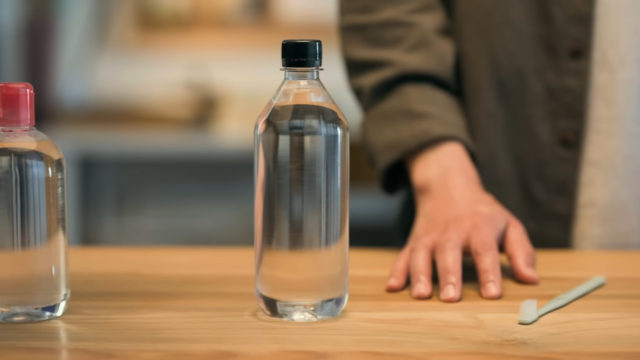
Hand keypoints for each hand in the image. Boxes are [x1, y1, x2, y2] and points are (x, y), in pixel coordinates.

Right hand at [386, 141, 538, 300]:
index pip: (484, 250)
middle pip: (448, 252)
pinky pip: (402, 257)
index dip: (488, 272)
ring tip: (421, 296)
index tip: (492, 294)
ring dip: (419, 274)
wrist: (448, 187)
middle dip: (449, 275)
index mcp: (478, 227)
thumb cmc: (483, 215)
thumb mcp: (509, 226)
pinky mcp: (413, 242)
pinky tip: (392, 288)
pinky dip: (396, 272)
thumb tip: (531, 280)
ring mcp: (429, 237)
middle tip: (451, 298)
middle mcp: (451, 232)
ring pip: (421, 254)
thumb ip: (521, 252)